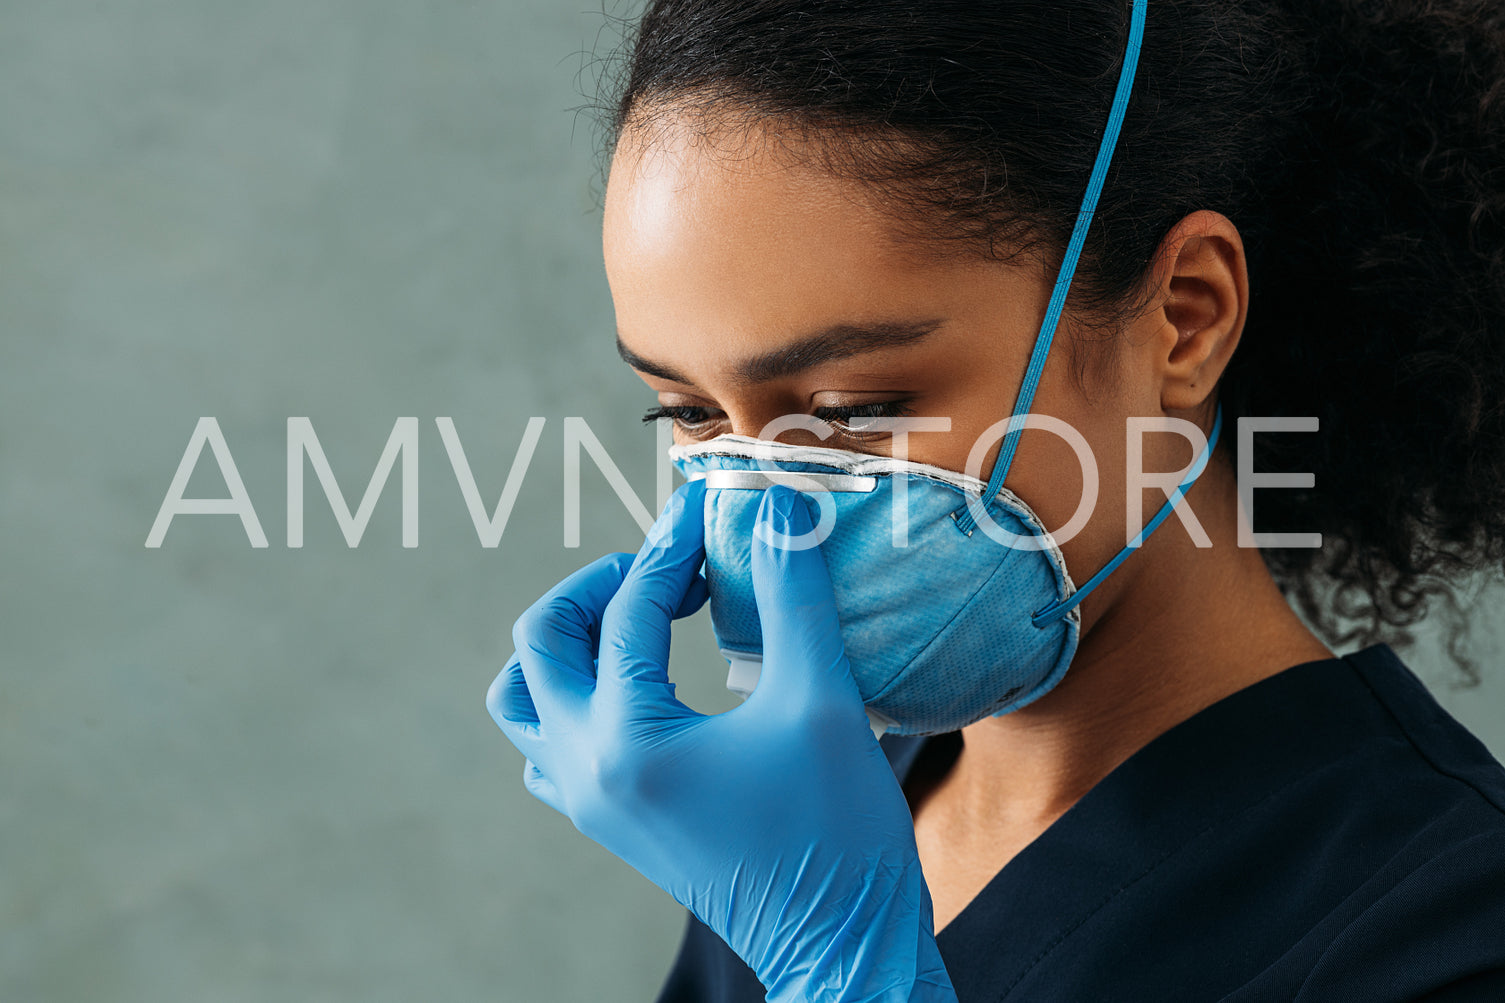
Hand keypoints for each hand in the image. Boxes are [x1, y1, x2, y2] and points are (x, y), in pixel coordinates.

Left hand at [486, 480, 955, 1001]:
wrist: (841, 942)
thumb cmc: (834, 830)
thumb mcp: (821, 700)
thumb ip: (794, 595)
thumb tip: (779, 506)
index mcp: (627, 740)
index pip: (629, 611)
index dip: (671, 546)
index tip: (707, 504)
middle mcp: (586, 770)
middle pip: (542, 643)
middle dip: (598, 585)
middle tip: (666, 564)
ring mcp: (589, 801)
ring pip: (527, 699)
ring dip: (570, 642)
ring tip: (639, 615)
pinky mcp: (611, 820)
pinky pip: (550, 745)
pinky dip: (577, 696)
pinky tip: (641, 682)